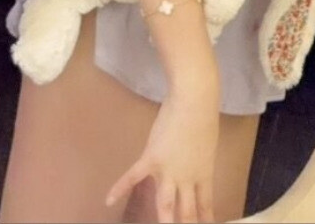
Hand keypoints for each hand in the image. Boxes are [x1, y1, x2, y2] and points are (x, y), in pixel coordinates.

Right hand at [105, 83, 219, 222]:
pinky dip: (120, 188)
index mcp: (203, 174)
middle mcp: (187, 178)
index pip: (204, 205)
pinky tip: (109, 200)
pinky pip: (134, 177)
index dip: (205, 220)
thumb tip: (192, 165)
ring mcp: (168, 170)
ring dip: (164, 220)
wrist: (194, 102)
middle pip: (186, 211)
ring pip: (164, 203)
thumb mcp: (206, 145)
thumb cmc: (204, 116)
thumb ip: (197, 161)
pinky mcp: (152, 158)